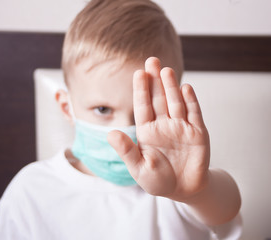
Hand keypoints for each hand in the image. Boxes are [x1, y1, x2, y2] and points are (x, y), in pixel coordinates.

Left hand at [108, 57, 209, 200]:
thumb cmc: (158, 180)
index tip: (138, 73)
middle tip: (151, 60)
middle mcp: (164, 125)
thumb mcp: (139, 168)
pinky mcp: (198, 133)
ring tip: (165, 70)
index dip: (141, 91)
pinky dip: (190, 101)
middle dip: (155, 80)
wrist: (184, 190)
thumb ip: (127, 151)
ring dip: (171, 86)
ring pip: (175, 102)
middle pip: (159, 99)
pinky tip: (185, 88)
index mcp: (147, 132)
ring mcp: (181, 127)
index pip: (143, 107)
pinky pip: (194, 114)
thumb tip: (110, 133)